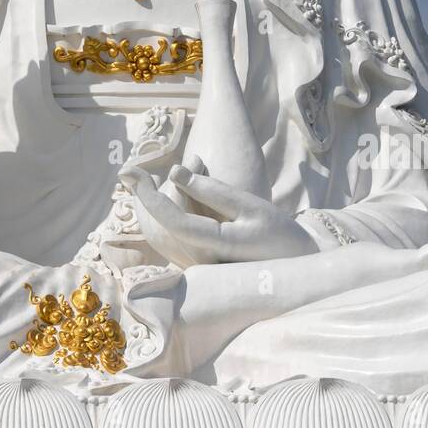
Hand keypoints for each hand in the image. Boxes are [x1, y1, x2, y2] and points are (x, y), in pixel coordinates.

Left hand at [122, 161, 315, 268]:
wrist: (297, 264)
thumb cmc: (278, 233)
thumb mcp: (249, 206)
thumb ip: (211, 191)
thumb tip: (174, 172)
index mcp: (213, 248)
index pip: (171, 219)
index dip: (148, 195)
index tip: (130, 172)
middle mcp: (200, 262)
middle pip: (167, 221)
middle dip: (155, 191)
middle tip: (156, 163)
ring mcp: (199, 264)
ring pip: (170, 226)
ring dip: (168, 196)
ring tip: (194, 165)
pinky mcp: (200, 260)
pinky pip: (178, 231)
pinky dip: (177, 206)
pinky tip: (188, 184)